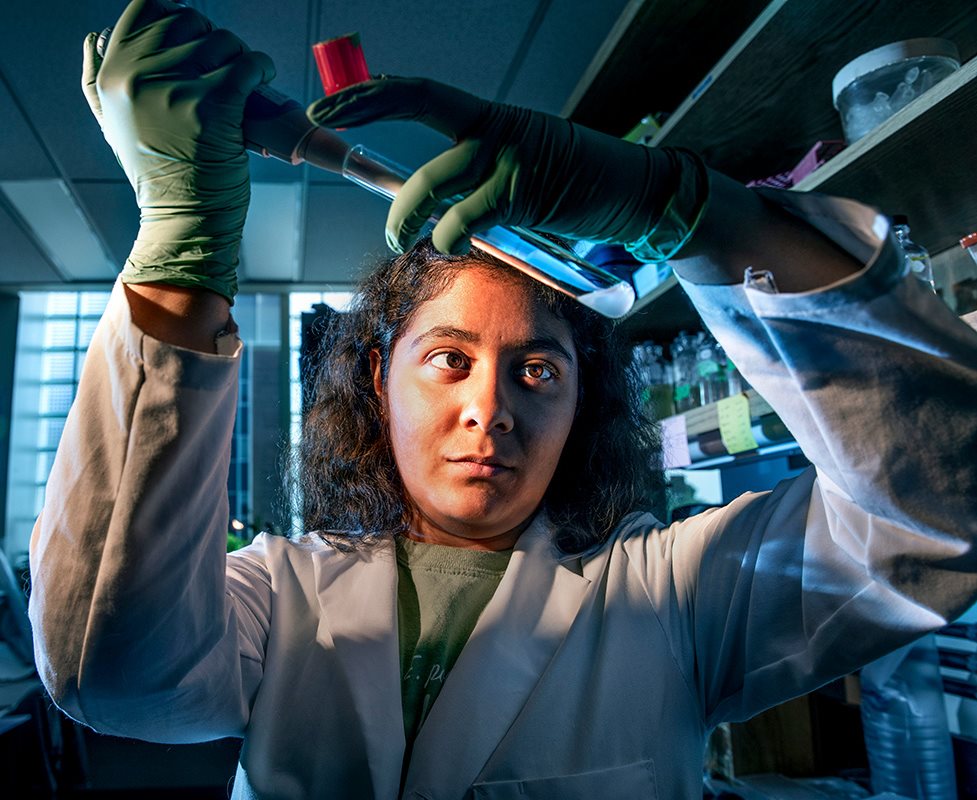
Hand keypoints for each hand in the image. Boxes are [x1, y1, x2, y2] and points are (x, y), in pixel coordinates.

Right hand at [82, 0, 273, 300]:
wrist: (184, 221)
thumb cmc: (159, 176)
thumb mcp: (112, 124)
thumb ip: (99, 78)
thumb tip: (98, 36)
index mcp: (112, 74)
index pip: (147, 8)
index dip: (178, 17)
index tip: (197, 42)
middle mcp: (137, 76)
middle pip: (190, 23)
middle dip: (214, 41)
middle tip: (225, 71)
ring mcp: (175, 90)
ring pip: (222, 42)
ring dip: (240, 56)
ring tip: (244, 82)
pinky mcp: (213, 107)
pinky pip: (247, 65)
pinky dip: (261, 67)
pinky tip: (261, 78)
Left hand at [306, 77, 705, 258]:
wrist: (636, 194)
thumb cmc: (578, 185)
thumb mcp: (524, 169)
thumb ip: (482, 178)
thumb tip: (441, 206)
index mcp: (493, 119)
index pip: (423, 94)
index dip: (373, 95)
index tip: (333, 104)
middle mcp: (498, 128)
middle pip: (421, 125)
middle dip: (372, 134)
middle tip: (349, 162)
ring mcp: (511, 158)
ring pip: (436, 182)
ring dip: (406, 216)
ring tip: (397, 238)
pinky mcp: (525, 193)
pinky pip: (466, 218)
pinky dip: (446, 237)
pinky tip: (443, 246)